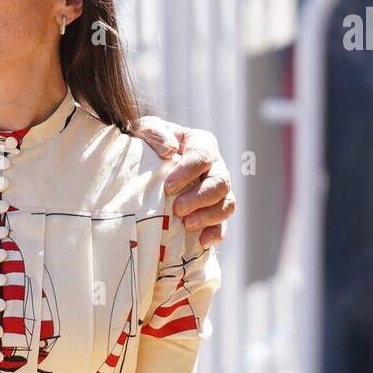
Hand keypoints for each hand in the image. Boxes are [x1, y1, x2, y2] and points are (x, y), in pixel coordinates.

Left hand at [131, 117, 234, 248]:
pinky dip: (215, 233)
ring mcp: (217, 190)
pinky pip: (223, 224)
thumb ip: (156, 133)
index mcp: (201, 144)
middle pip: (220, 182)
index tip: (168, 187)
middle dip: (199, 198)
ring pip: (226, 204)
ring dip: (209, 216)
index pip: (202, 156)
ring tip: (187, 224)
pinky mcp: (213, 211)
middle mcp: (215, 167)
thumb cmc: (148, 143)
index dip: (188, 172)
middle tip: (178, 209)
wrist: (147, 162)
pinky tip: (202, 241)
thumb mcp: (146, 130)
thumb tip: (170, 149)